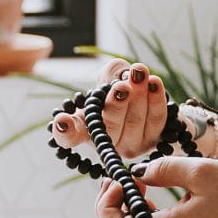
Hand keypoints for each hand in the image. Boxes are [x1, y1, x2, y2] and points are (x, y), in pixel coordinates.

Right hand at [50, 61, 168, 164]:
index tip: (62, 122)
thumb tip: (121, 74)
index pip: (69, 136)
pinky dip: (156, 99)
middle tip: (122, 86)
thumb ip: (109, 74)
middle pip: (110, 127)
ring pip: (135, 121)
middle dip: (117, 104)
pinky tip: (154, 82)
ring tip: (140, 73)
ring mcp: (130, 144)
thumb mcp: (108, 79)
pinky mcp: (152, 140)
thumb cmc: (118, 91)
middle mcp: (106, 141)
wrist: (146, 102)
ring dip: (139, 96)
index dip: (64, 131)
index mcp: (84, 128)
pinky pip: (156, 120)